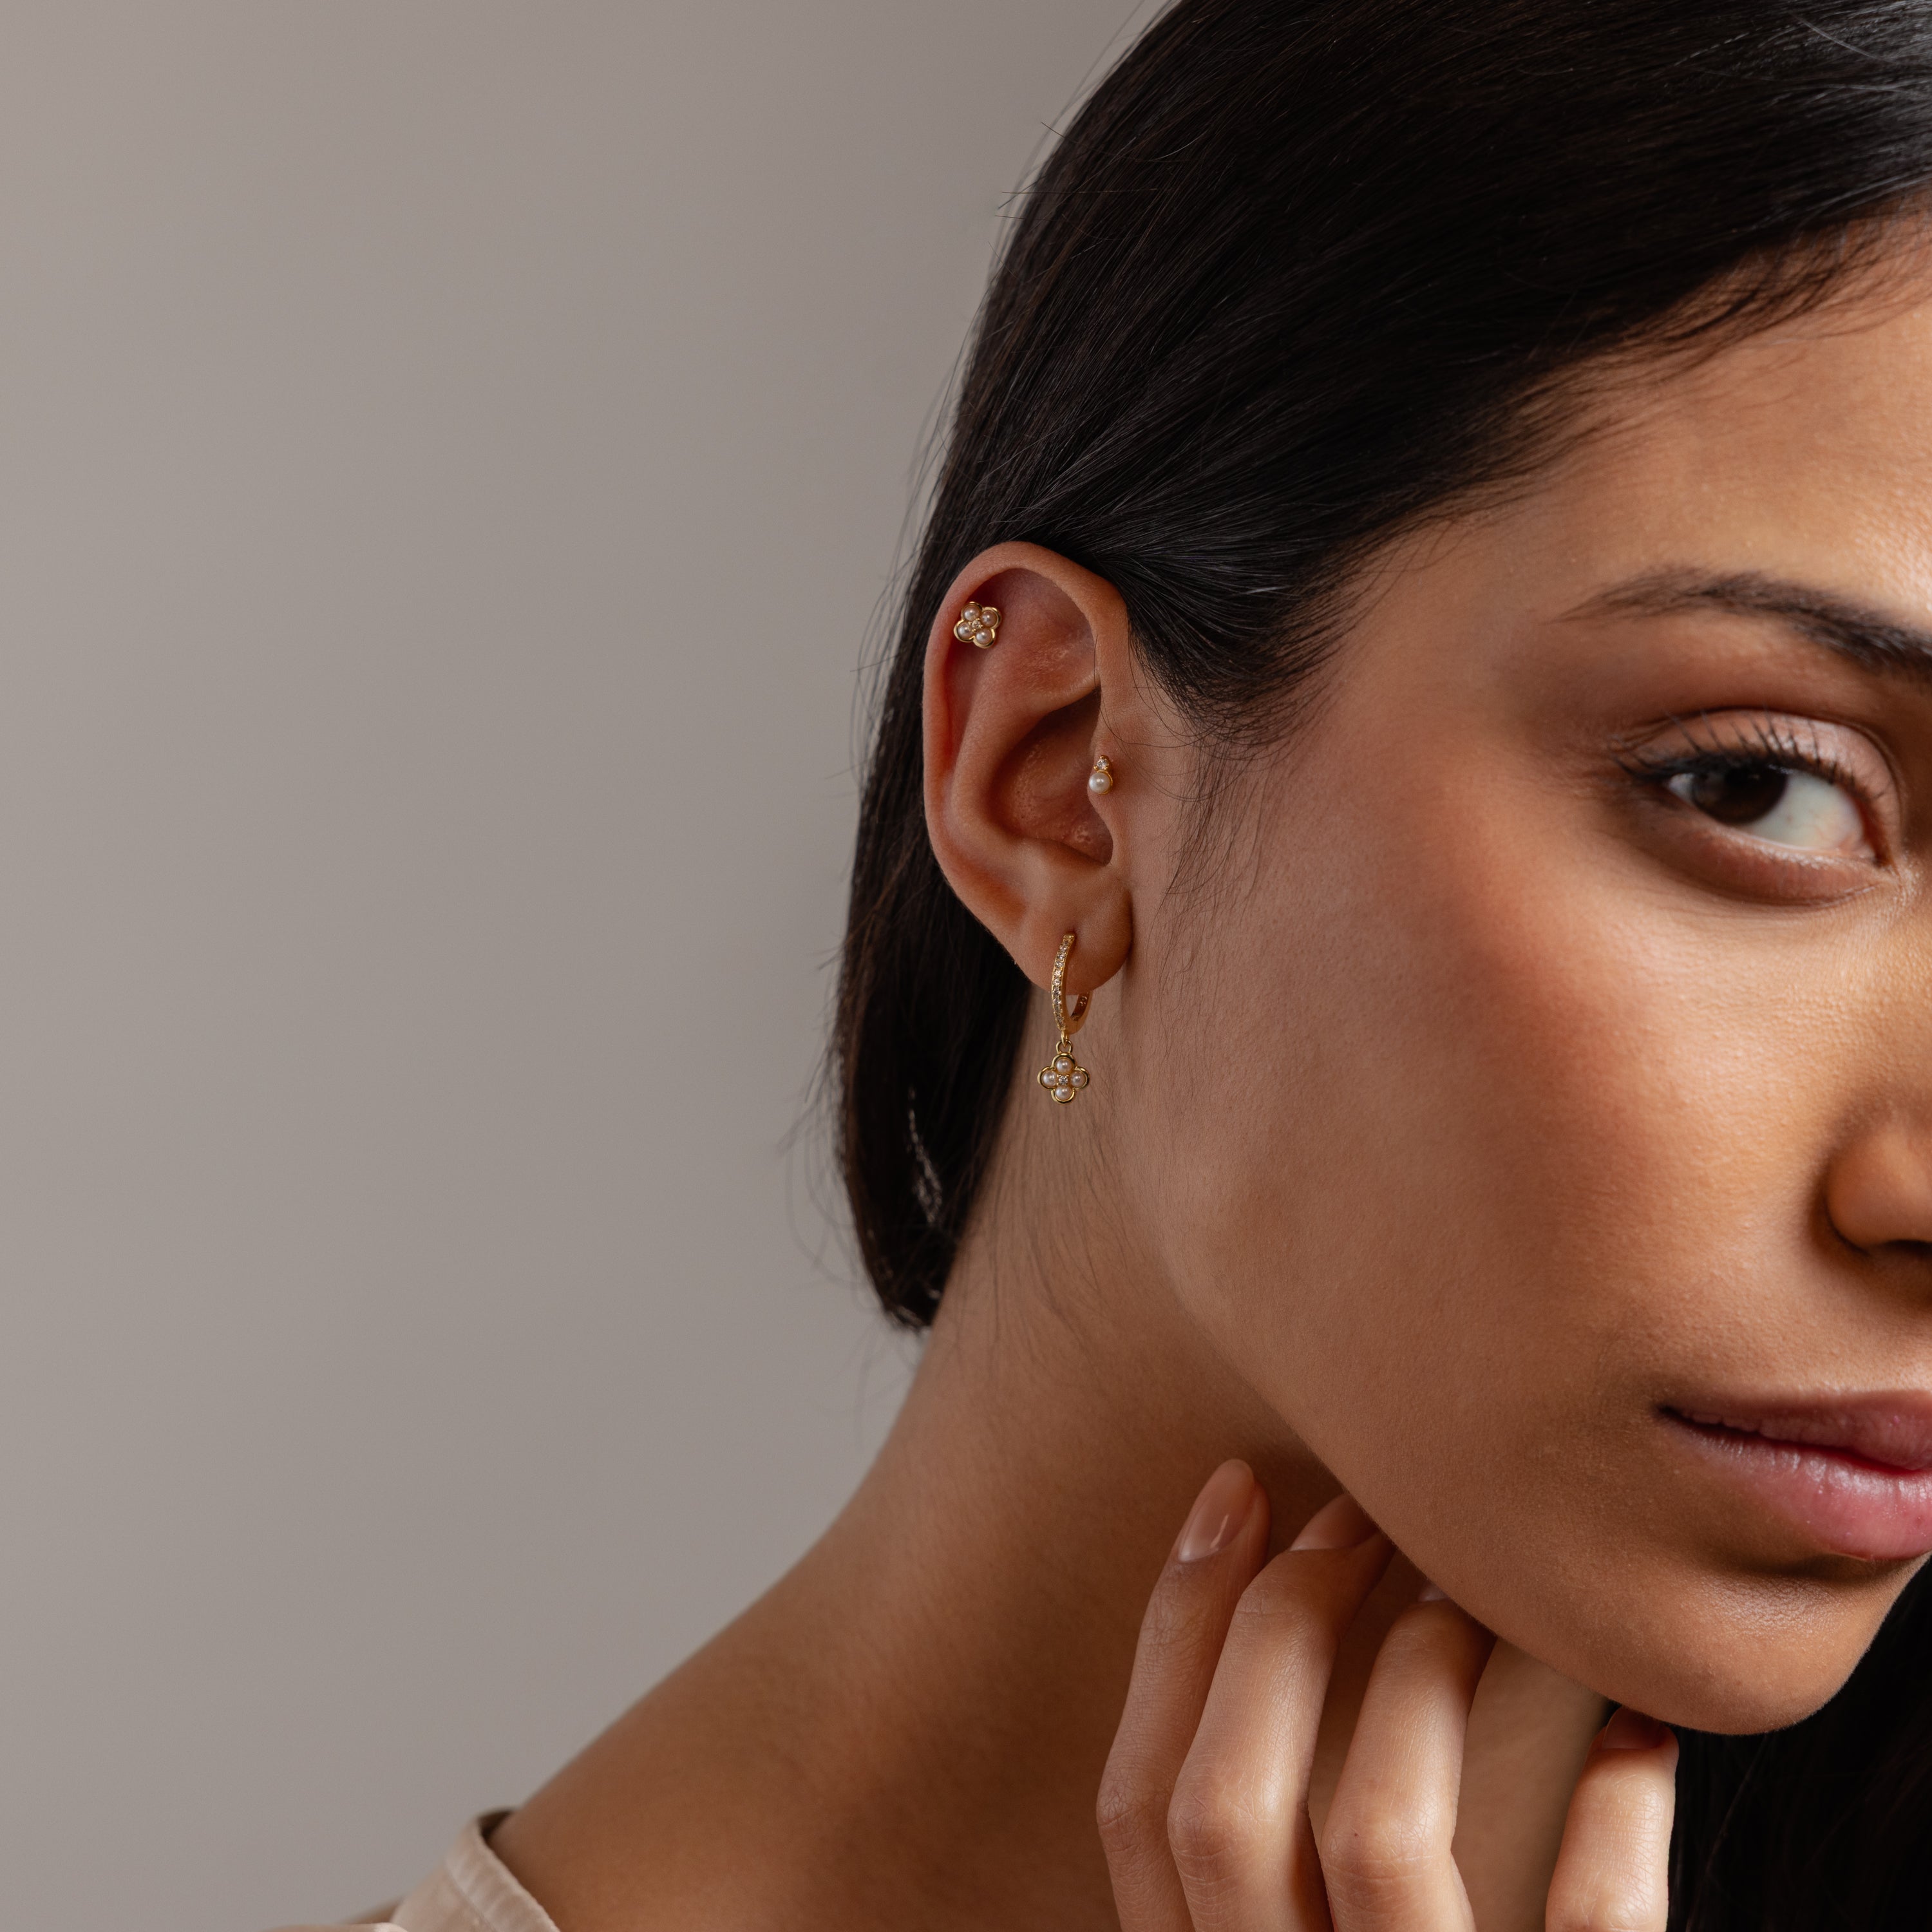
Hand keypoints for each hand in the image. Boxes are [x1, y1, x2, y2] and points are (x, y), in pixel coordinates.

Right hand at [1097, 1461, 1676, 1930]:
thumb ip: (1257, 1878)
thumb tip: (1274, 1644)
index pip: (1142, 1810)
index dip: (1176, 1634)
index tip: (1233, 1494)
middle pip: (1227, 1807)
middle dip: (1280, 1628)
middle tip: (1353, 1512)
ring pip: (1378, 1839)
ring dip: (1424, 1682)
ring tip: (1471, 1592)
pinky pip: (1590, 1928)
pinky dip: (1616, 1813)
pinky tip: (1635, 1729)